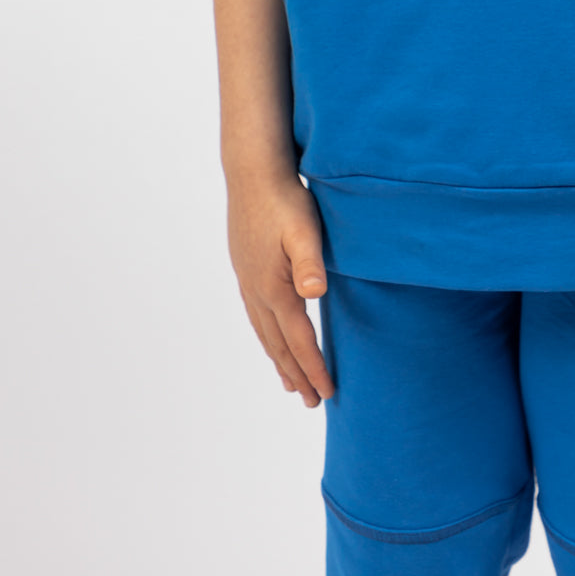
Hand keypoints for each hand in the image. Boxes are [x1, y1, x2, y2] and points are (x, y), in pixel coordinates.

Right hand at [227, 173, 335, 407]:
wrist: (252, 173)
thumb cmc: (285, 200)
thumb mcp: (303, 229)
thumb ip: (310, 262)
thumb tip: (315, 294)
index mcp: (274, 289)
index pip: (299, 340)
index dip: (315, 368)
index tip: (329, 393)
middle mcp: (257, 292)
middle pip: (279, 345)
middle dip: (297, 375)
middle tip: (313, 401)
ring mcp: (248, 282)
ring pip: (265, 333)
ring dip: (279, 360)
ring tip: (290, 383)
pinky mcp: (245, 270)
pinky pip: (256, 316)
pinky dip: (266, 337)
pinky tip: (270, 336)